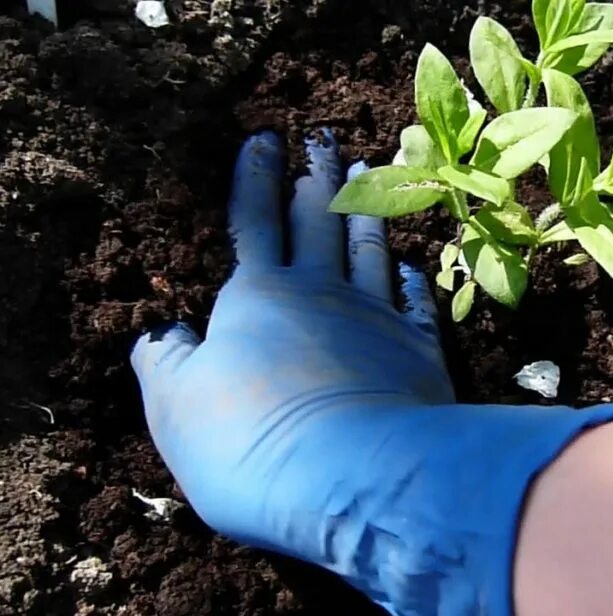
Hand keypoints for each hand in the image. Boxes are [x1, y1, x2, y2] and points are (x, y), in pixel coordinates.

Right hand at [131, 131, 612, 614]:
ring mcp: (377, 318)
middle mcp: (322, 293)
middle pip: (318, 221)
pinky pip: (414, 300)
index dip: (255, 179)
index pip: (254, 221)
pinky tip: (407, 265)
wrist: (351, 476)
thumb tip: (161, 337)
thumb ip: (165, 364)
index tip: (263, 139)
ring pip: (370, 248)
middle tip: (323, 139)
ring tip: (367, 175)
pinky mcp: (421, 352)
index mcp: (260, 296)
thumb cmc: (247, 440)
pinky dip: (409, 276)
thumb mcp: (176, 407)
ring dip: (365, 211)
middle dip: (315, 177)